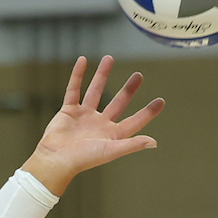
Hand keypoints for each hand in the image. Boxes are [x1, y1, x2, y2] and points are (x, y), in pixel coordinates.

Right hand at [22, 56, 163, 194]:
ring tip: (110, 58)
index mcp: (112, 135)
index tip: (161, 101)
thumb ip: (132, 145)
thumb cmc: (84, 159)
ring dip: (102, 75)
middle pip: (118, 102)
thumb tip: (154, 143)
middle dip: (129, 89)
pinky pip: (74, 89)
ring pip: (95, 90)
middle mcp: (100, 124)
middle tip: (138, 75)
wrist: (56, 159)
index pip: (135, 121)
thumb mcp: (111, 151)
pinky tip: (83, 60)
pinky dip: (77, 75)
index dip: (148, 112)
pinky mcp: (69, 110)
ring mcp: (84, 116)